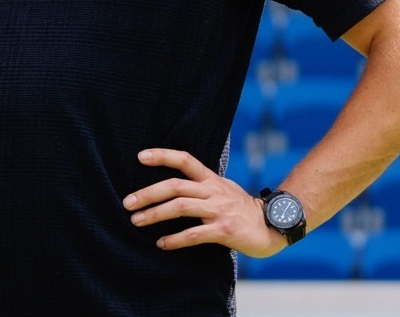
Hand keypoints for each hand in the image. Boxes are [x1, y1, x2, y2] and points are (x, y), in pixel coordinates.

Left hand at [123, 148, 285, 257]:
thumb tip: (172, 187)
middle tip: (127, 202)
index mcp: (210, 178)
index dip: (162, 155)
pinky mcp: (224, 229)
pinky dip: (175, 239)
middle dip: (148, 193)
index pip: (184, 159)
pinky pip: (194, 233)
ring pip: (180, 206)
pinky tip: (162, 243)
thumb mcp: (222, 189)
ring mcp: (218, 209)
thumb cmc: (241, 209)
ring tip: (136, 221)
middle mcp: (212, 190)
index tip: (140, 156)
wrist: (272, 225)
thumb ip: (200, 186)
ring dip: (155, 214)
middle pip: (175, 185)